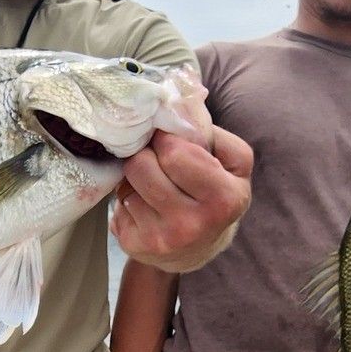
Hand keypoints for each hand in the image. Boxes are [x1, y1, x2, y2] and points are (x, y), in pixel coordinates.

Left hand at [110, 126, 251, 272]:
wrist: (199, 250)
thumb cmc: (216, 193)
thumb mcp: (233, 162)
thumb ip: (210, 131)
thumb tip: (175, 102)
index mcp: (224, 199)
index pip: (175, 153)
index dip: (167, 140)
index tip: (171, 143)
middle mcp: (192, 225)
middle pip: (141, 165)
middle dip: (147, 154)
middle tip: (158, 160)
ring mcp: (161, 239)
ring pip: (126, 182)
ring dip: (136, 176)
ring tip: (153, 183)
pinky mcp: (134, 245)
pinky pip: (117, 203)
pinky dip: (128, 198)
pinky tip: (145, 204)